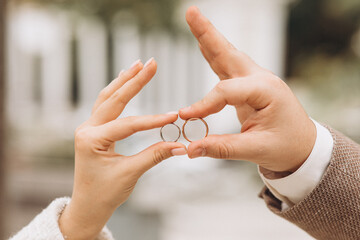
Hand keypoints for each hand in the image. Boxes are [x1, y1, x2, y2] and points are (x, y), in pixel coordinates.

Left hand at [59, 59, 186, 239]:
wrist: (87, 205)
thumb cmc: (104, 193)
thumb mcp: (130, 174)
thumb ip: (154, 156)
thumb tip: (180, 146)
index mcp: (91, 140)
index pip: (128, 125)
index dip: (153, 120)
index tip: (174, 116)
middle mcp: (86, 129)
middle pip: (114, 99)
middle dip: (134, 80)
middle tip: (152, 63)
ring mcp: (89, 128)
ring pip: (107, 98)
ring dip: (124, 81)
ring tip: (138, 64)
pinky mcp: (94, 130)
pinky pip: (105, 105)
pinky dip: (117, 91)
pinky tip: (125, 81)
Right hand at [180, 7, 315, 175]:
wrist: (304, 146)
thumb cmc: (287, 147)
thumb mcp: (256, 150)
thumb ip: (222, 148)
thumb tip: (190, 149)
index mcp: (266, 91)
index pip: (225, 92)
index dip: (203, 105)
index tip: (186, 117)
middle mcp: (261, 79)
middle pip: (228, 53)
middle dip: (208, 33)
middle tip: (191, 12)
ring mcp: (256, 80)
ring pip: (228, 55)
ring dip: (210, 38)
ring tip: (193, 19)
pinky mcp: (250, 86)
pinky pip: (228, 68)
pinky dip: (214, 54)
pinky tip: (204, 44)